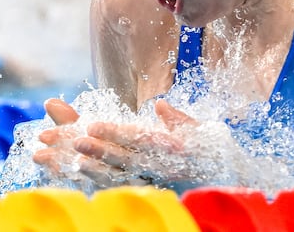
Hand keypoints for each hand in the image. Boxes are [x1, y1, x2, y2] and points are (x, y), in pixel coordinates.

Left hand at [33, 97, 198, 187]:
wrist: (221, 180)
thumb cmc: (208, 149)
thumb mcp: (198, 130)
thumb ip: (177, 119)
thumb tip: (159, 104)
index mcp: (171, 147)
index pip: (138, 138)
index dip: (114, 132)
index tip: (92, 124)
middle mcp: (160, 165)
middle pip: (124, 157)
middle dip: (97, 149)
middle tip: (74, 141)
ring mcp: (153, 181)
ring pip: (119, 175)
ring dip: (93, 168)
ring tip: (71, 161)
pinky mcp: (147, 189)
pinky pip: (119, 186)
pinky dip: (99, 181)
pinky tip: (80, 174)